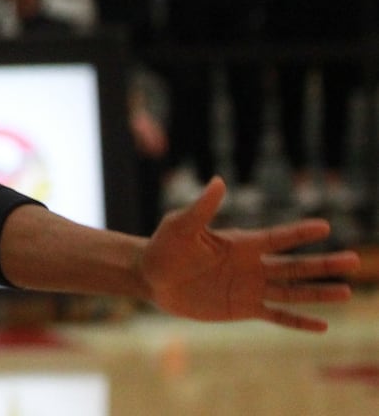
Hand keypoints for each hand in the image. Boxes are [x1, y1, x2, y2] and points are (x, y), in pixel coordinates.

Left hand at [140, 178, 360, 331]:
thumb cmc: (164, 246)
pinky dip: (298, 322)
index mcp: (241, 243)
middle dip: (324, 264)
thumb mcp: (180, 225)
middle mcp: (252, 265)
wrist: (152, 276)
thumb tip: (218, 181)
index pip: (276, 237)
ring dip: (319, 293)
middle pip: (295, 265)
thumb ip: (201, 208)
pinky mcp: (244, 308)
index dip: (299, 233)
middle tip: (354, 260)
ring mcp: (251, 288)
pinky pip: (277, 316)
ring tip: (347, 292)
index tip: (326, 226)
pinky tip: (322, 326)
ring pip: (293, 291)